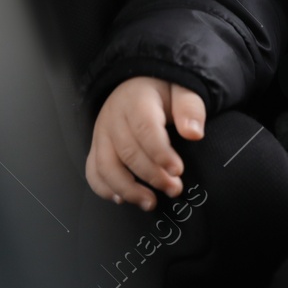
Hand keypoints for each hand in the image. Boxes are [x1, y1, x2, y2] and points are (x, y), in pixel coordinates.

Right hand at [86, 76, 206, 210]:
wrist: (139, 84)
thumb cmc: (163, 92)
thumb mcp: (183, 91)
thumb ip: (190, 109)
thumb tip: (194, 133)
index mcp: (136, 100)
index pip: (145, 129)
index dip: (161, 153)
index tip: (177, 170)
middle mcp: (114, 118)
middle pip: (128, 152)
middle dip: (152, 176)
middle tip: (174, 189)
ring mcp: (102, 134)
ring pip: (106, 166)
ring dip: (128, 189)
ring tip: (150, 202)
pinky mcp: (97, 147)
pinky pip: (93, 171)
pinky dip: (104, 188)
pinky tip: (123, 199)